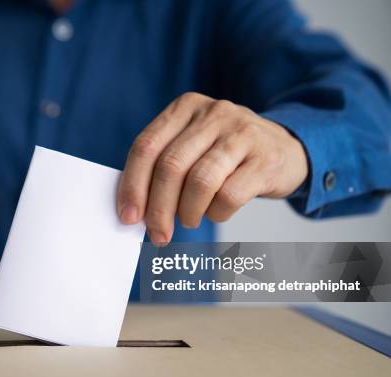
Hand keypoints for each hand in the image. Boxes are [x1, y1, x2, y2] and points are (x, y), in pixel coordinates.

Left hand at [117, 92, 307, 244]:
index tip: (128, 216)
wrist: (285, 148)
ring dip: (187, 212)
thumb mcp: (192, 145)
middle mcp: (213, 113)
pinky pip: (229, 196)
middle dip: (158, 208)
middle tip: (157, 234)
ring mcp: (241, 133)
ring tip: (188, 221)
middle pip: (170, 166)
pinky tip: (216, 211)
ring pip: (199, 182)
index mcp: (185, 107)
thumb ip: (162, 166)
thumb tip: (134, 209)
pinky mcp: (265, 158)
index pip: (146, 146)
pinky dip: (216, 213)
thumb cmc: (226, 154)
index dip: (132, 185)